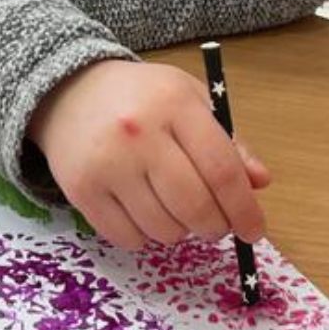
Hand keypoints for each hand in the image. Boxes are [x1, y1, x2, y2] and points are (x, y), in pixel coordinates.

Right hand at [27, 59, 270, 251]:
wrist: (69, 91)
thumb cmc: (141, 98)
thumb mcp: (189, 100)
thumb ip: (228, 141)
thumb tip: (259, 182)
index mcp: (175, 104)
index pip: (222, 169)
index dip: (244, 208)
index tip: (254, 230)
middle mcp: (139, 133)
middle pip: (194, 206)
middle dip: (215, 227)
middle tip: (215, 226)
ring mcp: (107, 163)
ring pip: (162, 229)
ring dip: (179, 231)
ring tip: (173, 209)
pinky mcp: (81, 189)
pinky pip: (127, 238)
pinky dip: (144, 237)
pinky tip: (143, 213)